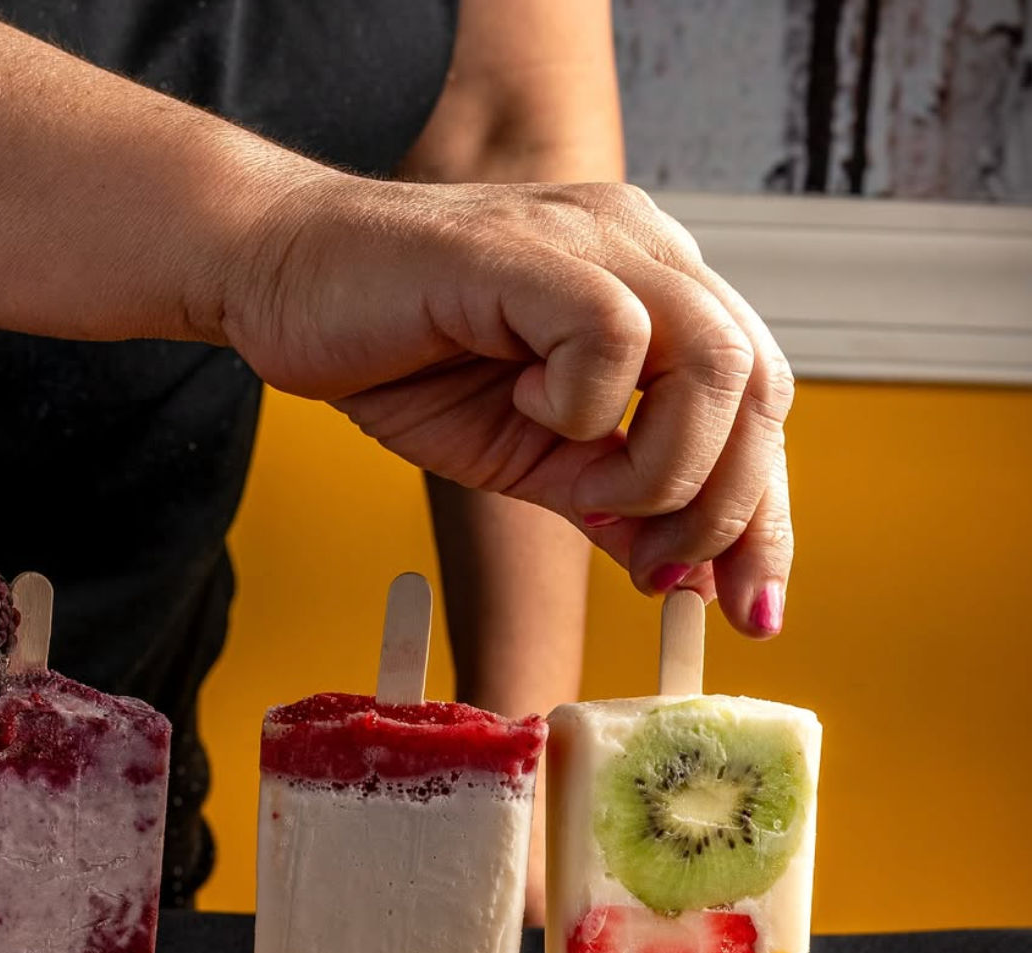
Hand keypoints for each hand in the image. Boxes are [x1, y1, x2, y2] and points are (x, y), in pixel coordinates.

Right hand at [227, 174, 794, 636]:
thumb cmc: (404, 357)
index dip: (766, 516)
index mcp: (658, 296)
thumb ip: (609, 501)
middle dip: (729, 509)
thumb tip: (680, 573)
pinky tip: (524, 405)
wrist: (287, 286)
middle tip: (661, 571)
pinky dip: (583, 407)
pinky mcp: (530, 249)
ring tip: (583, 487)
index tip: (750, 611)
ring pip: (716, 361)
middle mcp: (646, 253)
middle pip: (761, 387)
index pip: (759, 405)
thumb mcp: (529, 457)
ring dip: (663, 466)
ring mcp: (595, 241)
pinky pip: (615, 337)